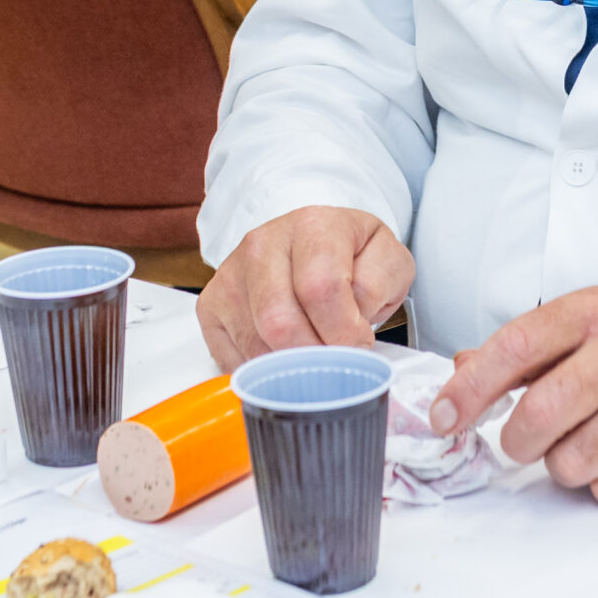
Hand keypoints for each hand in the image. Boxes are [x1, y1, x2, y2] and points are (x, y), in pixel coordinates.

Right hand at [196, 206, 412, 370]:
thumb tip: (351, 321)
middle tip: (335, 358)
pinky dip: (262, 371)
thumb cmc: (352, 255)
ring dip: (290, 367)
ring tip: (313, 355)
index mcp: (312, 226)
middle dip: (315, 355)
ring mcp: (231, 275)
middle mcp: (262, 244)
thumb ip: (379, 284)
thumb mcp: (386, 259)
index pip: (320, 289)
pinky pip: (233, 359)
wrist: (312, 242)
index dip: (344, 331)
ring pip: (255, 346)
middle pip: (280, 323)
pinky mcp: (211, 305)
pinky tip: (285, 355)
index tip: (359, 343)